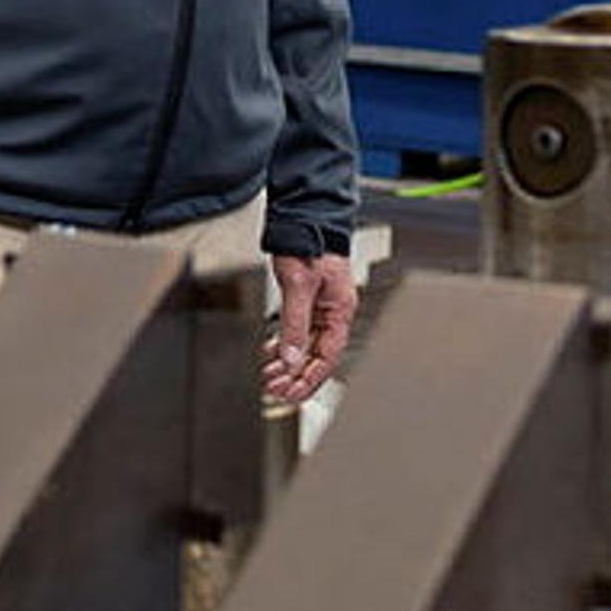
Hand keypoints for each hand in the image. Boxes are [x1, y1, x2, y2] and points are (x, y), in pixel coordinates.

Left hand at [262, 251, 356, 404]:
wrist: (303, 216)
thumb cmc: (309, 242)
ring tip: (270, 376)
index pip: (327, 357)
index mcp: (340, 310)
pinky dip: (284, 344)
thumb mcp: (299, 286)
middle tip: (275, 390)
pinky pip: (299, 331)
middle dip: (296, 376)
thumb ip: (295, 324)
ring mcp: (321, 306)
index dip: (309, 379)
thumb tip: (292, 357)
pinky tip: (271, 352)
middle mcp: (333, 311)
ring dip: (288, 363)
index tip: (290, 393)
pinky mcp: (307, 299)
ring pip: (306, 345)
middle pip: (317, 355)